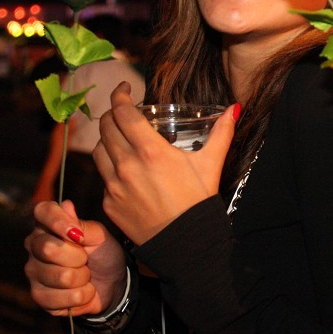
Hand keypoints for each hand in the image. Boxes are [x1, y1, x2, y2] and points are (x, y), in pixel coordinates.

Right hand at [24, 200, 126, 316]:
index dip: (58, 221)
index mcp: (48, 225)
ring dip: (83, 278)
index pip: (42, 212)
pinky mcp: (39, 296)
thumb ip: (83, 225)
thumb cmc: (104, 254)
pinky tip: (82, 291)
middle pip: (48, 248)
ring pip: (61, 276)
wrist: (113, 284)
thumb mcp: (100, 237)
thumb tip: (66, 205)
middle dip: (79, 257)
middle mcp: (35, 246)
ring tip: (85, 275)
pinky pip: (63, 298)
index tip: (77, 234)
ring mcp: (34, 272)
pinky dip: (82, 295)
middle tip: (86, 259)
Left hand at [93, 82, 237, 243]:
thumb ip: (221, 133)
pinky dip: (110, 166)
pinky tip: (124, 168)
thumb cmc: (198, 202)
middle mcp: (127, 165)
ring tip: (119, 138)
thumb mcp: (211, 164)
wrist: (185, 244)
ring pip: (98, 150)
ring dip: (107, 138)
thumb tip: (234, 109)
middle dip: (112, 113)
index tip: (124, 89)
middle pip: (106, 127)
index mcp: (152, 152)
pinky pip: (103, 176)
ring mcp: (114, 185)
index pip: (123, 113)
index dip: (120, 96)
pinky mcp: (109, 203)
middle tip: (122, 112)